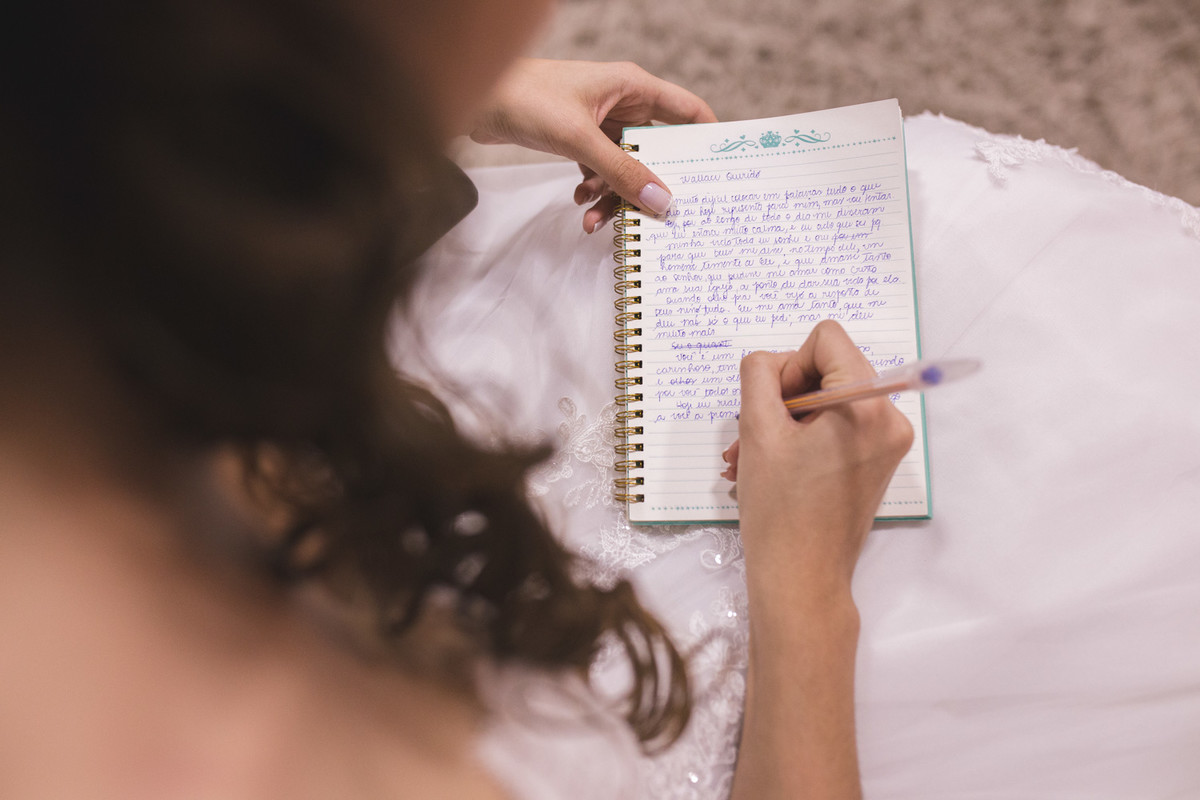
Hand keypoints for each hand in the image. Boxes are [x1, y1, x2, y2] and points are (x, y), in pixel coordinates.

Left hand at [471, 59, 716, 232]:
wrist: (475, 99)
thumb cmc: (527, 99)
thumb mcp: (579, 140)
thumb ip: (621, 172)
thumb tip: (661, 202)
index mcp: (633, 88)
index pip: (688, 112)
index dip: (707, 140)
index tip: (719, 176)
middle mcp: (622, 104)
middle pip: (657, 150)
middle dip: (653, 184)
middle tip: (657, 218)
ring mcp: (601, 124)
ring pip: (625, 168)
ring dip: (614, 196)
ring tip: (594, 220)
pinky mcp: (579, 140)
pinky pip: (600, 173)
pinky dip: (593, 192)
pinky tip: (578, 204)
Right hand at [727, 321, 912, 799]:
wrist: (801, 580)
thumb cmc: (780, 510)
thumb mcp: (757, 430)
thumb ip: (758, 375)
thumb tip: (769, 363)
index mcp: (867, 404)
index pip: (826, 339)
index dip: (788, 364)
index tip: (770, 406)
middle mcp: (889, 418)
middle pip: (829, 367)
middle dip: (783, 395)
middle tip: (750, 432)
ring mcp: (887, 443)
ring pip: (827, 399)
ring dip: (784, 420)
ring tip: (748, 455)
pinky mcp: (876, 463)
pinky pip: (836, 427)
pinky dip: (801, 438)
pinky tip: (768, 465)